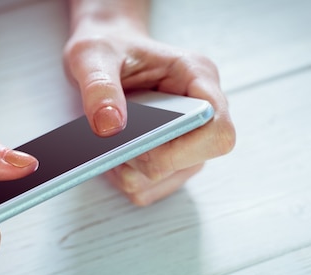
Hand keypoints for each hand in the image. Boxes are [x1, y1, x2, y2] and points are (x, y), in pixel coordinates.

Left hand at [64, 1, 235, 205]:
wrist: (102, 57)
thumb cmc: (107, 48)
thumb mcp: (91, 55)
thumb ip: (99, 86)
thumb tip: (110, 127)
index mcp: (198, 78)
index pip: (218, 131)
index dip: (182, 148)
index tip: (139, 141)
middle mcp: (200, 113)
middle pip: (192, 163)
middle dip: (147, 160)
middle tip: (113, 138)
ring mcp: (188, 142)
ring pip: (166, 180)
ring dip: (131, 171)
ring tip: (107, 142)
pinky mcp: (168, 161)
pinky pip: (148, 190)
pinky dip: (123, 178)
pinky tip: (110, 154)